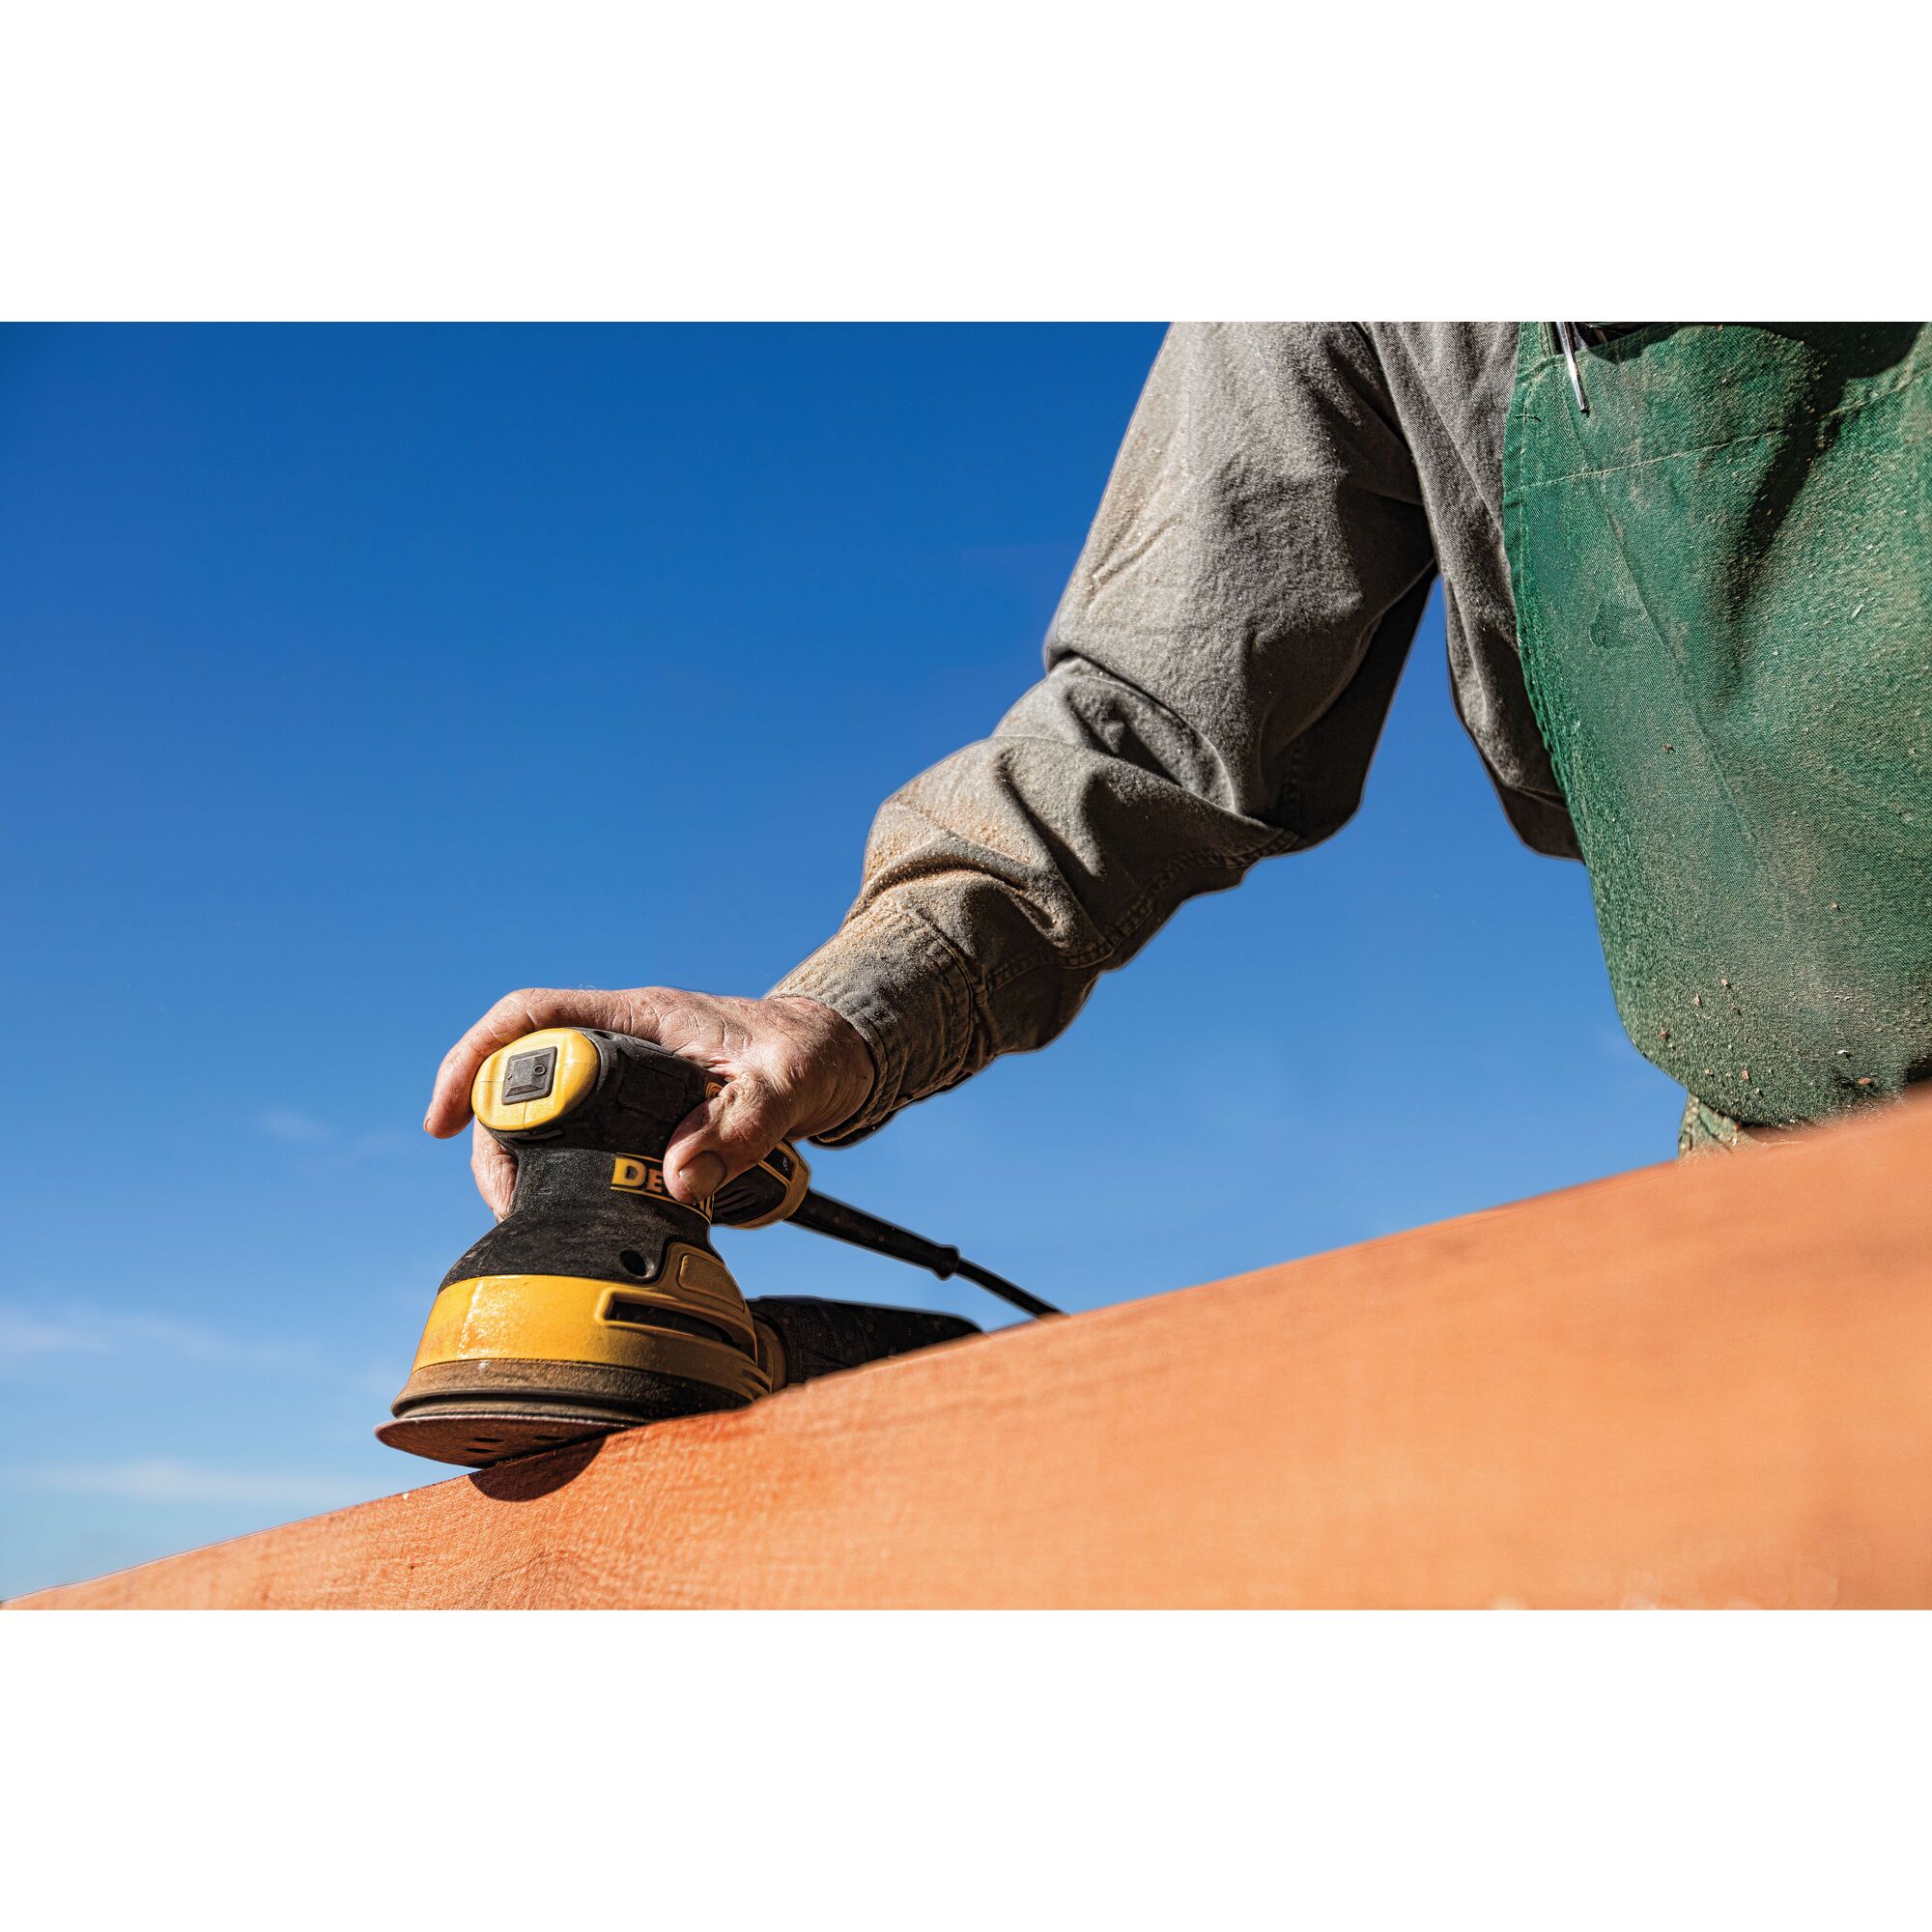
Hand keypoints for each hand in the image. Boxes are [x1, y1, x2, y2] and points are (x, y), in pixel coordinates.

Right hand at [424, 988, 875, 1218]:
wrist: (837, 1057)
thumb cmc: (809, 1056)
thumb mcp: (787, 1087)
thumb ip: (741, 1128)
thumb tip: (681, 1180)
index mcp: (641, 1017)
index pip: (532, 1017)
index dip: (476, 1060)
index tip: (446, 1120)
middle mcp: (624, 1041)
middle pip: (523, 1077)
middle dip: (496, 1138)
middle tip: (504, 1200)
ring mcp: (629, 1077)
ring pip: (547, 1115)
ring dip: (527, 1164)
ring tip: (534, 1216)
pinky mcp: (642, 1112)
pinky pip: (582, 1138)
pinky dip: (565, 1175)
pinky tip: (569, 1209)